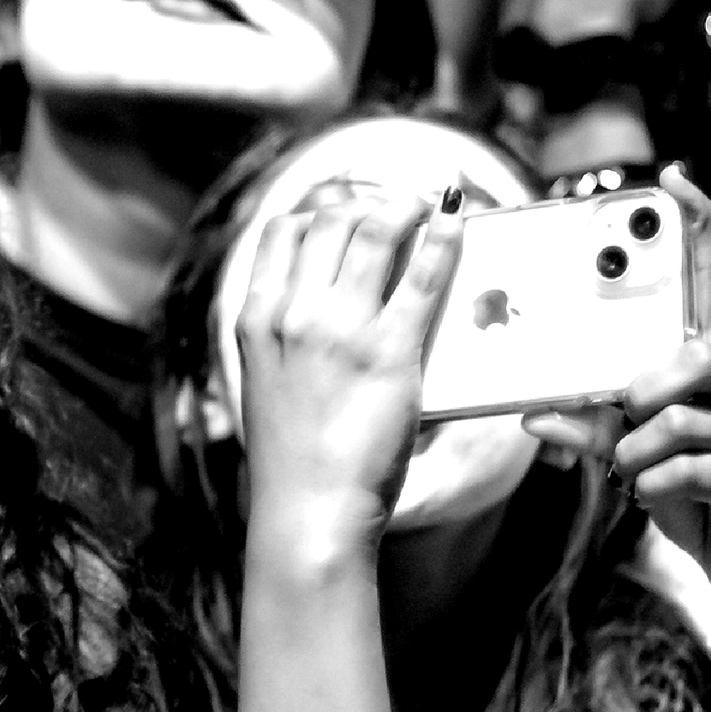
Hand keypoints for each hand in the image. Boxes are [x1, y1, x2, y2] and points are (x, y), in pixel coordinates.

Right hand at [230, 193, 463, 553]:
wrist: (308, 510)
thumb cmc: (293, 459)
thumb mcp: (266, 384)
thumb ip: (285, 337)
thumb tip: (319, 306)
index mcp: (257, 319)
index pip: (282, 232)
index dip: (317, 209)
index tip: (342, 207)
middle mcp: (295, 313)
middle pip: (330, 220)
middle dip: (364, 201)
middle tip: (392, 204)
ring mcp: (342, 329)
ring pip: (374, 232)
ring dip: (403, 207)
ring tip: (422, 206)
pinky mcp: (391, 352)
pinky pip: (423, 276)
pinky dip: (441, 238)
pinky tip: (454, 222)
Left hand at [521, 169, 710, 626]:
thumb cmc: (689, 493)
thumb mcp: (633, 453)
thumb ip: (593, 425)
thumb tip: (536, 411)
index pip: (709, 280)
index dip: (695, 226)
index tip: (672, 177)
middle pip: (693, 352)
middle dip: (642, 386)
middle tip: (623, 413)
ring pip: (680, 416)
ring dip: (636, 450)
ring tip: (630, 471)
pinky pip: (690, 468)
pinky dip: (653, 484)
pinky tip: (651, 495)